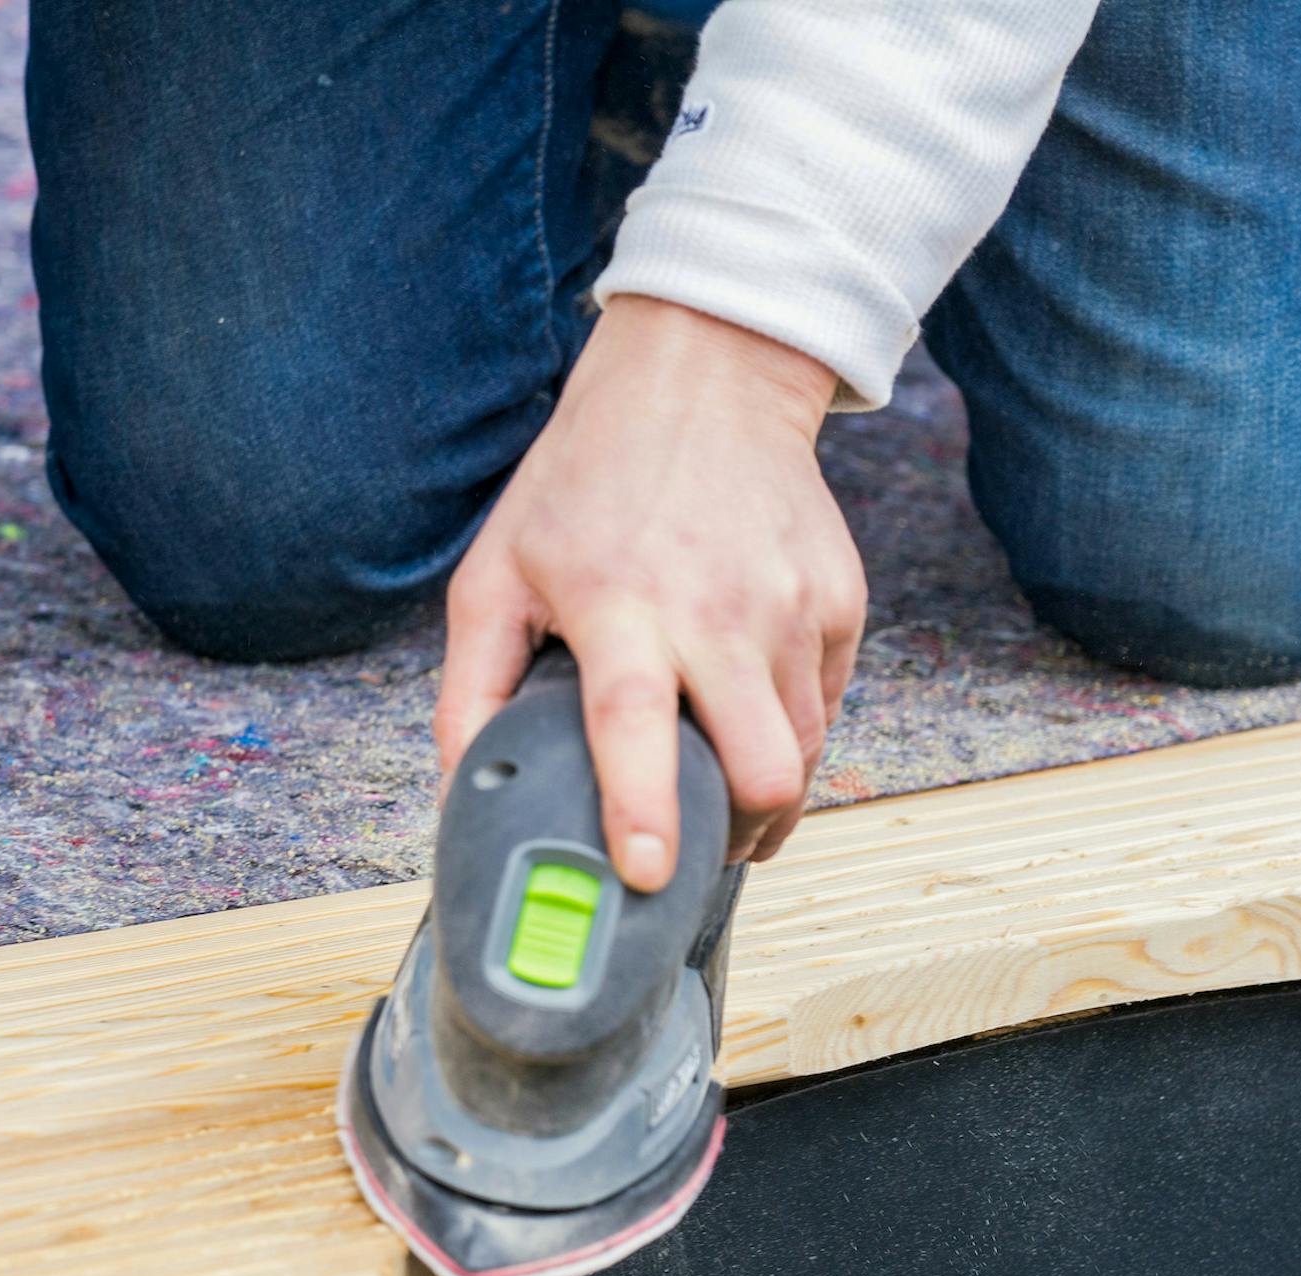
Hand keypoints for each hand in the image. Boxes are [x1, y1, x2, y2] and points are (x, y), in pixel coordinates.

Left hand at [436, 294, 867, 889]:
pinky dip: (791, 733)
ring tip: (721, 787)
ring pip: (804, 754)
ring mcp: (792, 605)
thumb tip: (460, 797)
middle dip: (740, 835)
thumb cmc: (586, 483)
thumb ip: (469, 691)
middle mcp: (717, 609)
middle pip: (762, 766)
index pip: (635, 722)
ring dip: (765, 795)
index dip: (645, 808)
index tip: (650, 873)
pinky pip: (826, 707)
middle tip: (703, 851)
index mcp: (620, 603)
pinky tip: (748, 708)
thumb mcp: (497, 574)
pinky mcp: (840, 601)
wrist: (704, 378)